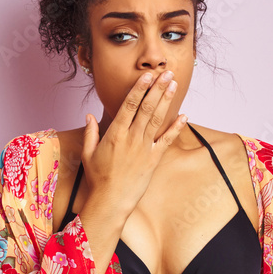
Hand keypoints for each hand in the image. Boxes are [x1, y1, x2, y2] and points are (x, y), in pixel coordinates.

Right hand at [80, 70, 187, 214]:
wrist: (111, 200)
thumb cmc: (98, 178)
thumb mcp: (88, 153)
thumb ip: (90, 132)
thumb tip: (88, 115)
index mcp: (115, 134)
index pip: (129, 105)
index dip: (139, 89)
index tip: (147, 76)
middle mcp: (131, 138)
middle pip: (146, 108)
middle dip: (157, 88)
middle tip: (166, 73)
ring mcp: (144, 148)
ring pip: (157, 119)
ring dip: (166, 101)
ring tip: (173, 85)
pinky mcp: (153, 159)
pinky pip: (167, 140)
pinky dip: (176, 128)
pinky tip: (184, 116)